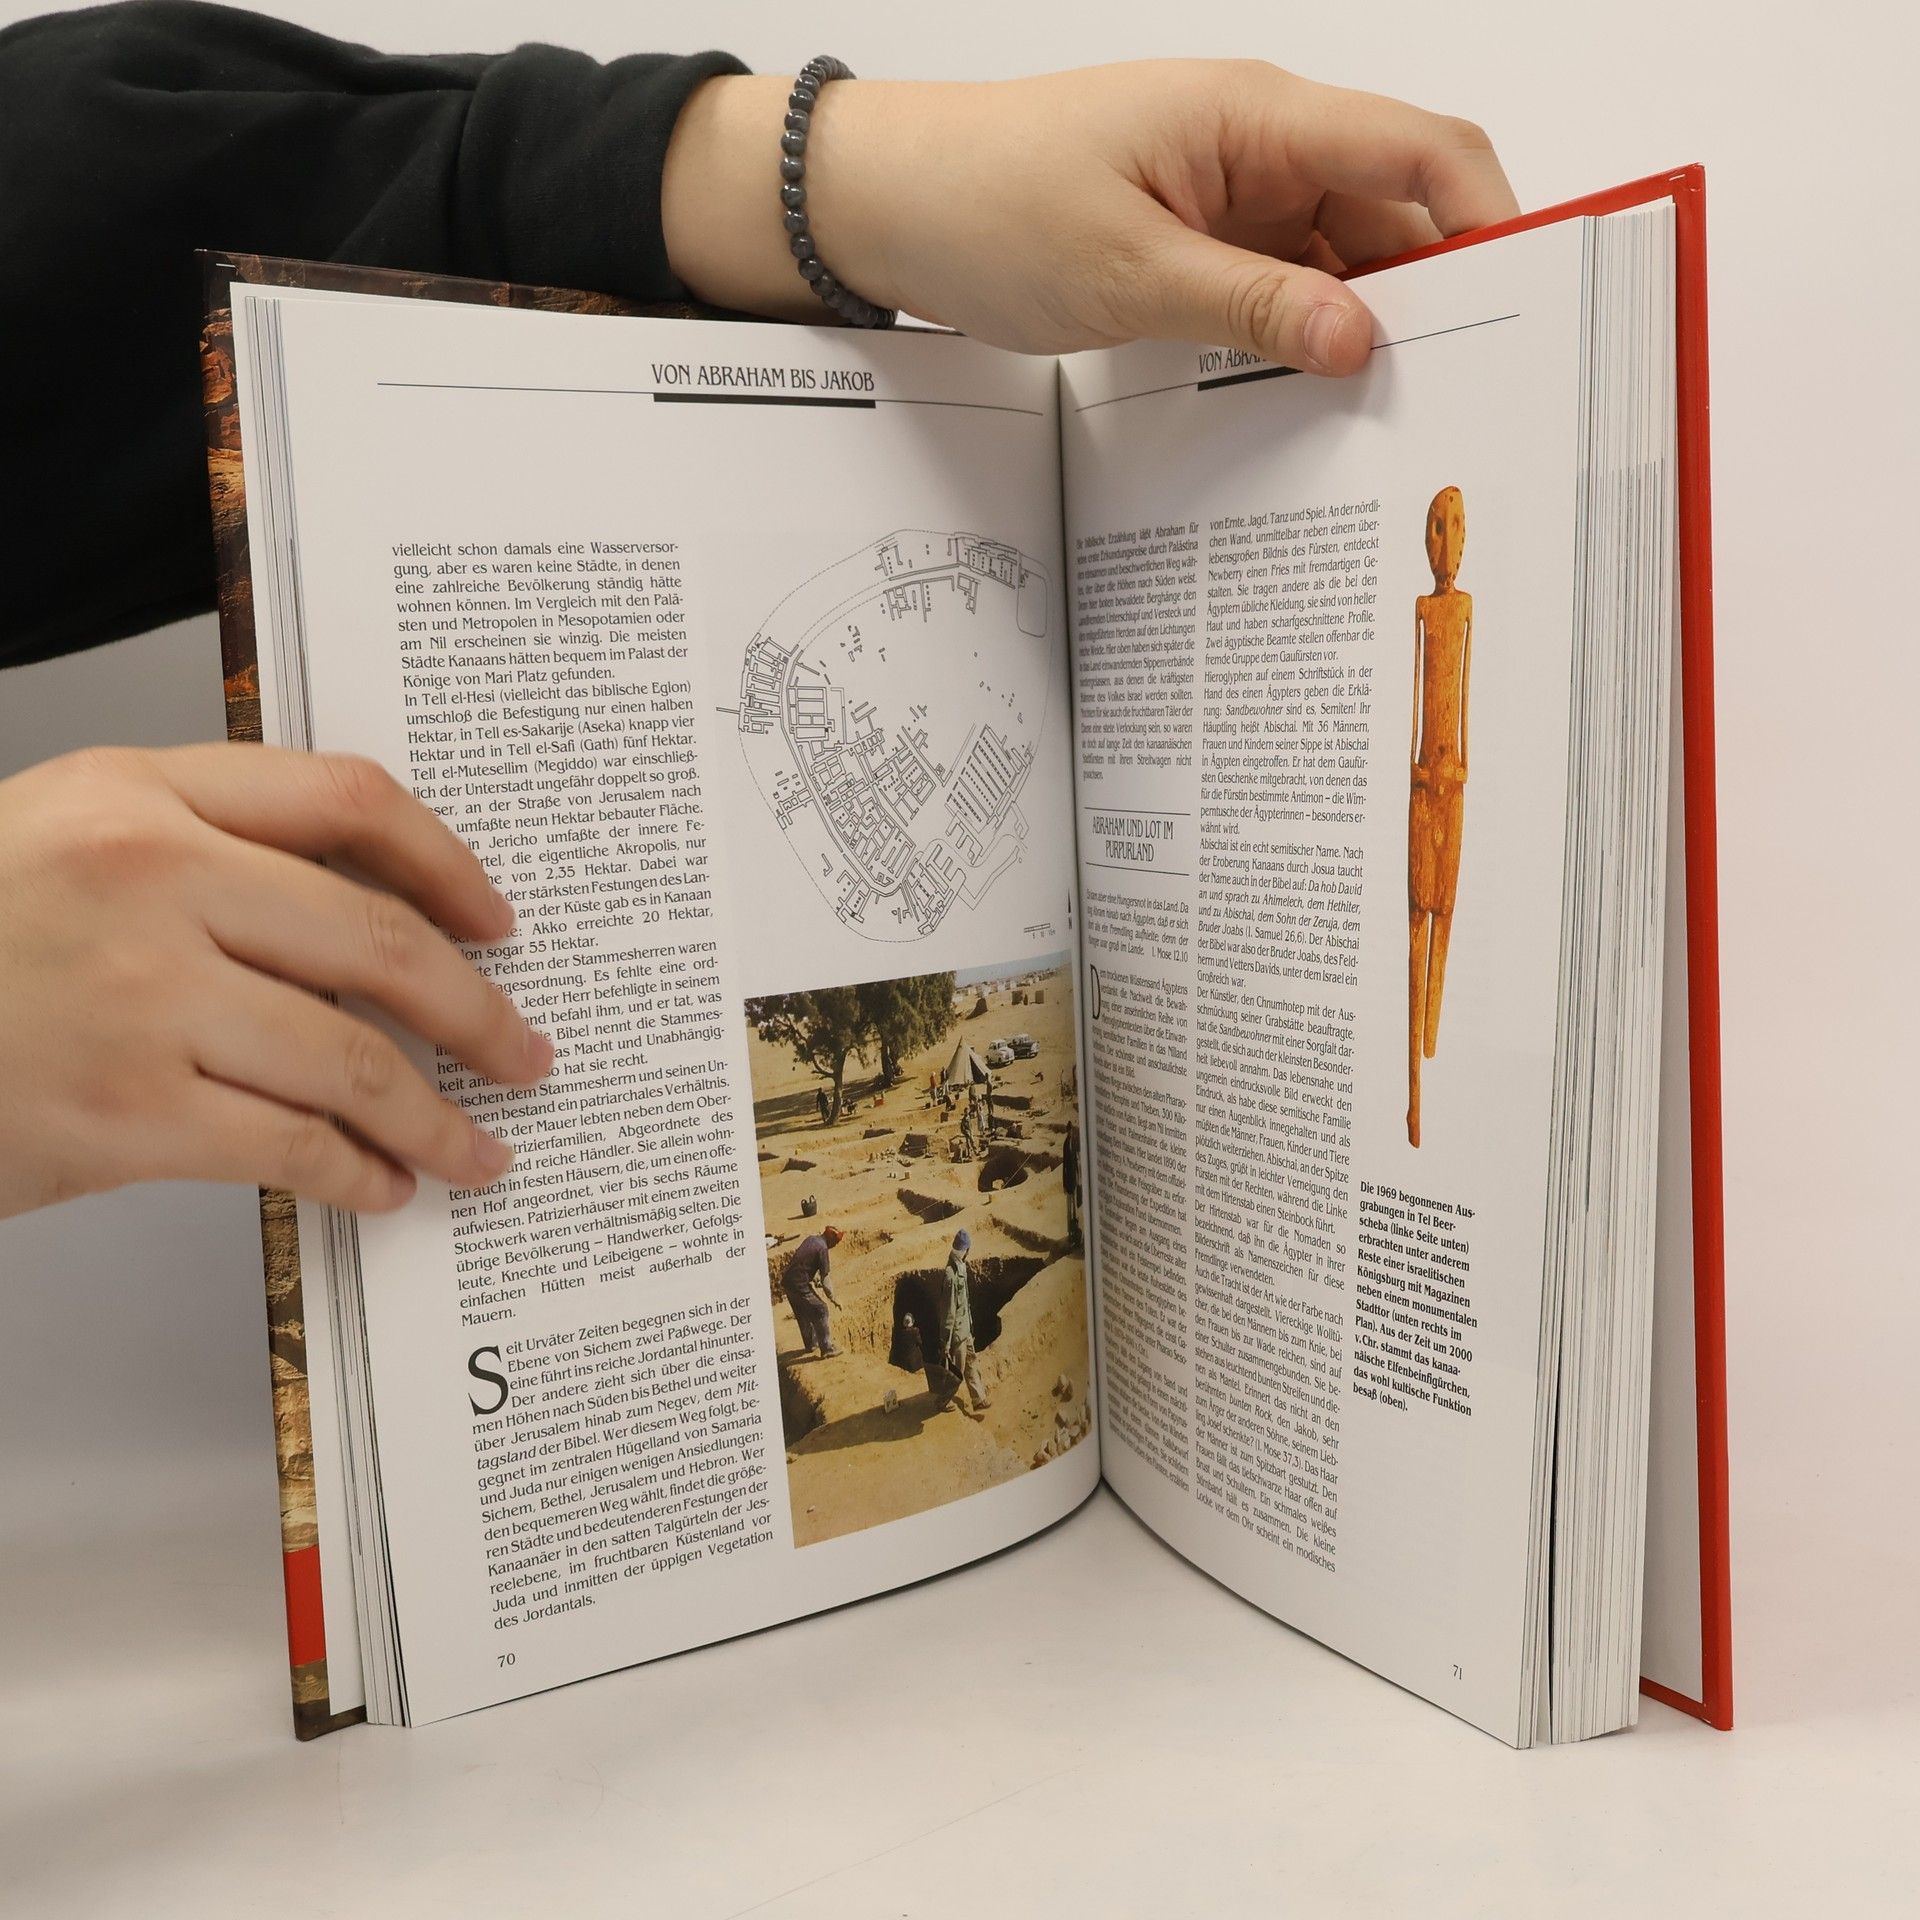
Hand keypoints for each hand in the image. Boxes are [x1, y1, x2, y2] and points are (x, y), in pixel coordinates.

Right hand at [0, 745, 553, 1219]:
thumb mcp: (65, 840)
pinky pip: (287, 1145)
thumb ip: (209, 852)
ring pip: (350, 1058)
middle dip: (478, 1010)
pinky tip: (384, 1187)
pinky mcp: (118, 1112)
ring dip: (436, 1116)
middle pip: (379, 940)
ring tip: (480, 1148)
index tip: (498, 920)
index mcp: (140, 795)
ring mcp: (136, 998)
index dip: (447, 863)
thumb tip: (376, 926)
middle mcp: (148, 879)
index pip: (347, 800)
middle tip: (525, 1052)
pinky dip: (356, 1173)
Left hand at [664, 60, 1517, 373]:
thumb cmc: (988, 202)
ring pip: (1339, 255)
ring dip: (1360, 323)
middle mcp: (1259, 144)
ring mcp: (1230, 190)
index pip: (1418, 150)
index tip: (1524, 302)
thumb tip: (1361, 340)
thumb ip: (1253, 307)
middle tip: (1456, 390)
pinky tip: (1307, 392)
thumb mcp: (1129, 273)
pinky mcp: (1199, 235)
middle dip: (1432, 294)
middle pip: (1392, 212)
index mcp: (1256, 117)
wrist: (892, 202)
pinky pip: (1280, 281)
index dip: (1489, 218)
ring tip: (1383, 411)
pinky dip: (1299, 331)